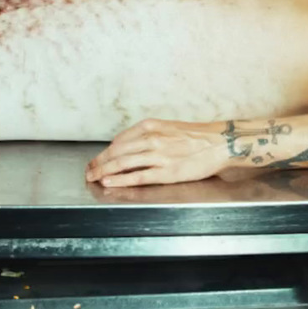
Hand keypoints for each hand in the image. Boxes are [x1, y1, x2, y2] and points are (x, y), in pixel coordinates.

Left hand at [85, 119, 230, 186]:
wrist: (219, 143)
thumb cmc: (195, 136)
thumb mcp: (168, 127)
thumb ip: (147, 134)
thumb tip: (126, 144)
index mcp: (151, 126)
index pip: (119, 140)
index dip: (105, 151)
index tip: (97, 158)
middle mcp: (152, 138)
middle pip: (116, 152)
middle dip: (99, 162)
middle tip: (88, 170)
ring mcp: (159, 156)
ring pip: (123, 163)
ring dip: (104, 171)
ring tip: (93, 177)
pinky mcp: (166, 172)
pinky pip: (138, 177)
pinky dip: (120, 180)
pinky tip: (109, 182)